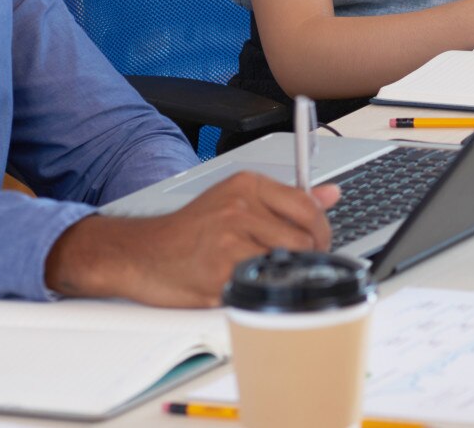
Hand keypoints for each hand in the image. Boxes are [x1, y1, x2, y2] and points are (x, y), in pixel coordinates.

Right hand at [44, 171, 339, 306]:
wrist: (142, 253)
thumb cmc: (190, 231)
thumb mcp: (237, 200)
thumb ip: (287, 199)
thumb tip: (331, 194)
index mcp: (248, 185)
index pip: (308, 206)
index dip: (320, 231)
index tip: (317, 243)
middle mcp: (240, 207)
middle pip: (304, 238)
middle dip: (306, 258)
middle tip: (290, 265)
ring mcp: (230, 239)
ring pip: (285, 263)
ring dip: (279, 275)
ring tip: (260, 272)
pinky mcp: (221, 271)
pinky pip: (260, 283)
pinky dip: (257, 288)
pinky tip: (240, 283)